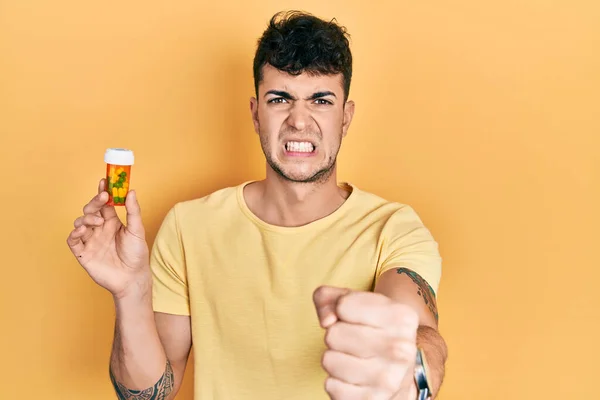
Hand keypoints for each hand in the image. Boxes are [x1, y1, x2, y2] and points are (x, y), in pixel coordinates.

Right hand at [67, 179, 149, 298]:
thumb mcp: (137, 230)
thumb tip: (131, 191)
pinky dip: (74, 234)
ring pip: (80, 223)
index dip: (102, 193)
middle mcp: (100, 229)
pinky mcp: (83, 253)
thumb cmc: (137, 255)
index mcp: (112, 222)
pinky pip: (73, 241)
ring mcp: (91, 240)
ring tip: (96, 221)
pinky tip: (82, 230)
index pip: (104, 204)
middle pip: (90, 211)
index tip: (104, 181)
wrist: (132, 278)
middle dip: (94, 203)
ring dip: (86, 217)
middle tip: (102, 199)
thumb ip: (133, 211)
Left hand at [313, 286, 418, 399]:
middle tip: (355, 342)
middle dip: (337, 336)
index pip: (343, 306)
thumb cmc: (373, 332)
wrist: (402, 375)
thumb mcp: (357, 304)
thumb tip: (326, 320)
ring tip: (355, 360)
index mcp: (401, 318)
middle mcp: (400, 349)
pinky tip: (356, 378)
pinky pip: (330, 385)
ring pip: (329, 360)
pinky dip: (337, 381)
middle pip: (333, 334)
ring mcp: (388, 378)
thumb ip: (329, 298)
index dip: (341, 310)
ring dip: (335, 360)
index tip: (357, 319)